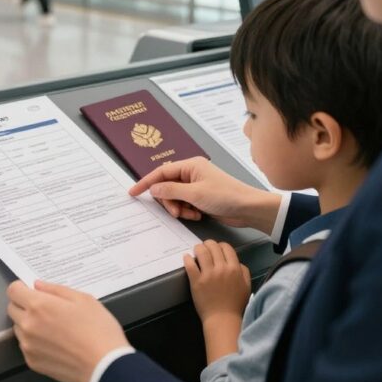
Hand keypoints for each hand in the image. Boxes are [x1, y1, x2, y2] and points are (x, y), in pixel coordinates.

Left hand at [7, 280, 129, 381]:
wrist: (105, 365)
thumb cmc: (98, 331)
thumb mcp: (83, 299)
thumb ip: (56, 289)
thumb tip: (39, 286)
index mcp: (39, 306)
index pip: (13, 290)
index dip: (21, 288)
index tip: (29, 290)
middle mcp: (28, 325)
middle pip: (12, 309)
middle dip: (24, 305)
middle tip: (45, 308)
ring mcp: (28, 346)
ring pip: (19, 328)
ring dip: (29, 324)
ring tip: (53, 328)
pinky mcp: (32, 362)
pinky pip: (26, 346)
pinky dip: (35, 342)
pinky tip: (55, 343)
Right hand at [129, 157, 280, 233]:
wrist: (248, 209)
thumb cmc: (226, 196)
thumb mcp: (195, 194)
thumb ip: (171, 190)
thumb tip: (153, 188)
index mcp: (190, 166)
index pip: (161, 172)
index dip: (146, 182)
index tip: (133, 193)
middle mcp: (192, 173)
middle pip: (167, 187)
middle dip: (169, 202)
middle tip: (176, 213)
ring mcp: (196, 186)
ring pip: (175, 198)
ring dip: (179, 208)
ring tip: (191, 215)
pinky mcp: (201, 198)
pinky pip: (185, 204)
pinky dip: (188, 211)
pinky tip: (198, 215)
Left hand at [184, 240, 250, 323]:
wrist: (223, 319)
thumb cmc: (235, 304)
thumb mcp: (247, 286)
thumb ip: (244, 272)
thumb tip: (237, 262)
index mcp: (234, 269)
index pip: (226, 247)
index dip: (220, 245)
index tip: (216, 248)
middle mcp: (221, 269)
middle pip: (213, 246)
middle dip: (208, 244)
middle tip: (205, 247)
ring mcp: (208, 274)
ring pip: (201, 251)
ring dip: (198, 247)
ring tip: (196, 250)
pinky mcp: (196, 281)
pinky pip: (190, 264)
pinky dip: (187, 258)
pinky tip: (187, 257)